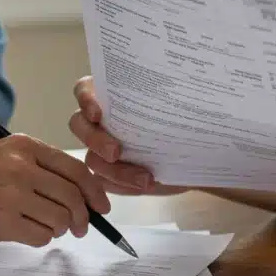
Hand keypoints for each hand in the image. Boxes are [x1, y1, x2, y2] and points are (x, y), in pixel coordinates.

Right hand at [0, 134, 110, 245]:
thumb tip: (73, 192)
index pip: (76, 169)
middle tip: (81, 226)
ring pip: (60, 220)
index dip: (95, 191)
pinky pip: (40, 237)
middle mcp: (22, 169)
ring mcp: (12, 196)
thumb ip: (35, 166)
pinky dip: (41, 239)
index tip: (100, 205)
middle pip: (73, 197)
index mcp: (24, 146)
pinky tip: (28, 233)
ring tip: (48, 228)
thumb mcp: (0, 152)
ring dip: (60, 229)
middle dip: (83, 217)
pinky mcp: (1, 223)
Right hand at [68, 76, 185, 196]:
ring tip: (145, 179)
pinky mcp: (108, 175)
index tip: (98, 113)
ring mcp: (100, 149)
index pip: (84, 89)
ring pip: (92, 159)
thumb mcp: (183, 103)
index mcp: (110, 95)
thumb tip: (187, 90)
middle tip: (115, 152)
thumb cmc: (185, 119)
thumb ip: (176, 95)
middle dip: (94, 139)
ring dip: (116, 171)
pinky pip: (104, 182)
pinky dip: (123, 186)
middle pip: (78, 125)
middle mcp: (100, 121)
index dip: (85, 99)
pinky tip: (145, 185)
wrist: (196, 153)